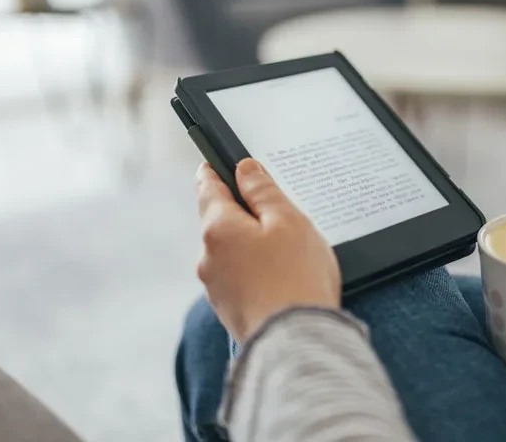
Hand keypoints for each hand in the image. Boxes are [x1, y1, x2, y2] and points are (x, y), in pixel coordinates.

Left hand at [195, 158, 339, 342]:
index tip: (214, 162)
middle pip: (221, 222)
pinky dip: (257, 273)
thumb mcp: (288, 221)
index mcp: (218, 229)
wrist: (298, 342)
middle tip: (277, 212)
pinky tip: (283, 279)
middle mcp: (208, 257)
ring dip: (252, 246)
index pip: (208, 188)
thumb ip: (263, 191)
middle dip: (244, 214)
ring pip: (232, 252)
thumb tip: (244, 168)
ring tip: (289, 254)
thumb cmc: (297, 277)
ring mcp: (216, 287)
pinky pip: (241, 279)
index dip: (213, 172)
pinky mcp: (230, 310)